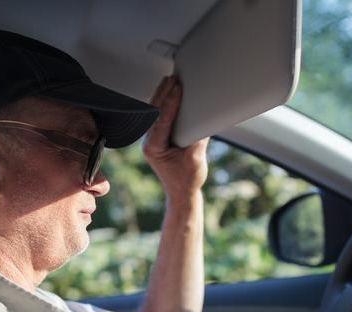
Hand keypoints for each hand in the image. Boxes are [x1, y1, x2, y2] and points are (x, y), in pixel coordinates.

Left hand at [143, 76, 208, 199]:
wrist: (181, 192)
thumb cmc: (188, 180)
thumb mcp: (195, 159)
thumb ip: (197, 140)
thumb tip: (203, 119)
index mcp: (154, 148)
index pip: (162, 119)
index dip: (171, 102)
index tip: (178, 88)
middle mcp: (149, 142)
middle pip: (155, 112)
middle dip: (164, 93)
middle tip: (173, 78)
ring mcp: (151, 139)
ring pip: (155, 112)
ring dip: (162, 95)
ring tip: (170, 80)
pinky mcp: (157, 138)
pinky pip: (159, 117)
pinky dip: (165, 104)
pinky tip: (170, 92)